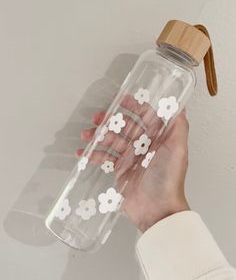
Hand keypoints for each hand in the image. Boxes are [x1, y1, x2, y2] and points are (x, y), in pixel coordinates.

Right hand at [77, 95, 189, 231]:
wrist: (157, 209)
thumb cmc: (168, 178)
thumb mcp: (178, 150)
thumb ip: (179, 126)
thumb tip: (179, 105)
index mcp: (157, 138)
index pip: (145, 116)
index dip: (135, 106)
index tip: (121, 99)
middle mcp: (143, 145)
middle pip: (125, 126)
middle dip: (111, 120)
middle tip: (97, 117)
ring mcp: (130, 157)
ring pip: (112, 140)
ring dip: (98, 136)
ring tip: (86, 135)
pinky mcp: (120, 170)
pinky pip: (105, 158)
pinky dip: (93, 155)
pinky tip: (82, 153)